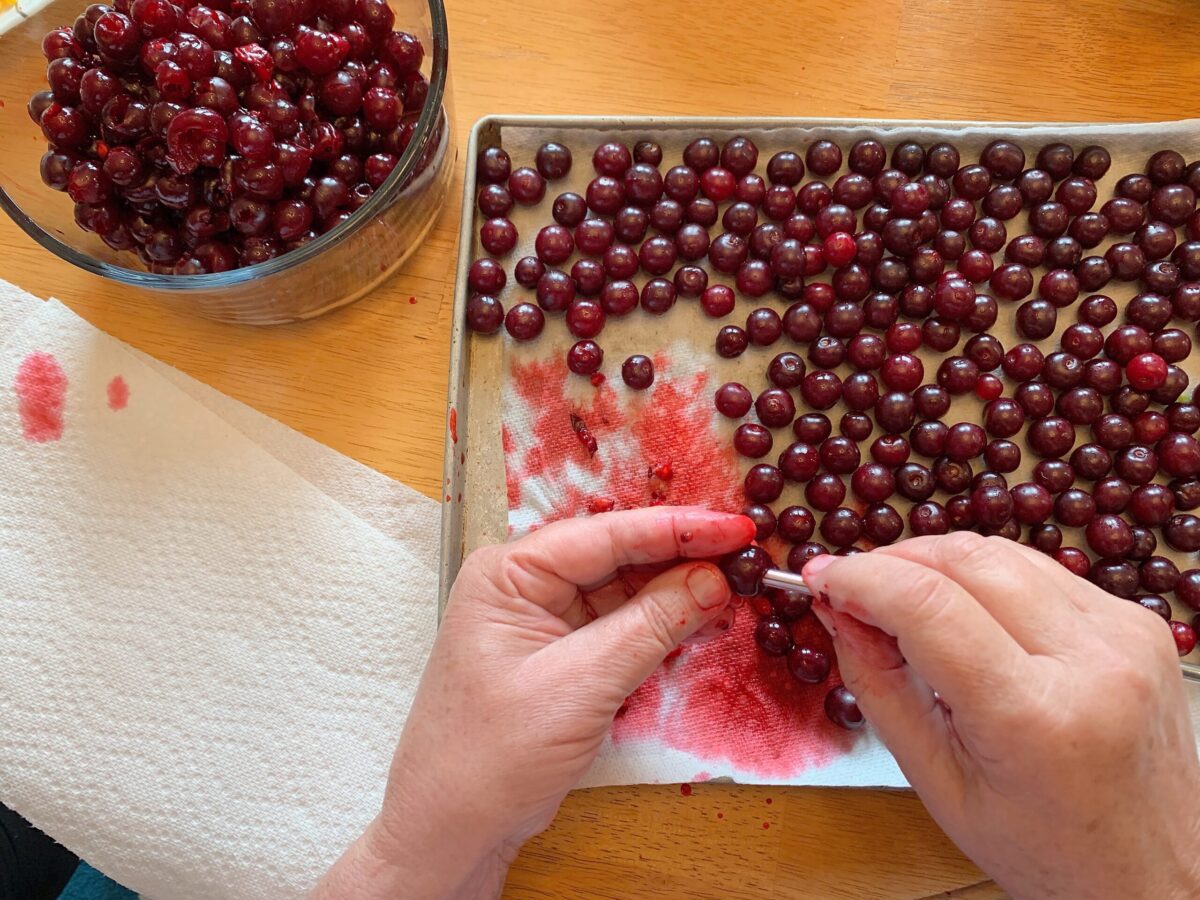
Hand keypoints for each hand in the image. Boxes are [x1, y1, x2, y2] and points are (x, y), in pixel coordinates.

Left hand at [313, 507, 751, 898]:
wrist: (452, 830)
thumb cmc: (490, 756)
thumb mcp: (580, 684)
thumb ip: (650, 626)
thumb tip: (714, 581)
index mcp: (510, 573)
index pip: (607, 534)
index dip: (679, 529)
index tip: (737, 530)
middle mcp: (525, 586)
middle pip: (618, 555)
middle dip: (682, 556)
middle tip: (747, 556)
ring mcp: (543, 622)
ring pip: (624, 590)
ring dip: (676, 591)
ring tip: (735, 586)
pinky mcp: (561, 658)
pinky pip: (619, 626)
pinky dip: (660, 625)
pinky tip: (699, 620)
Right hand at [802, 533, 1199, 899]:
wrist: (1153, 874)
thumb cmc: (1048, 850)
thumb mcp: (939, 783)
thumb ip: (879, 686)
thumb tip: (837, 610)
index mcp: (1036, 718)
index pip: (927, 605)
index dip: (860, 577)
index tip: (820, 577)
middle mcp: (1092, 663)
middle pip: (966, 559)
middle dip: (893, 561)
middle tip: (850, 587)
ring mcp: (1124, 635)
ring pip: (1002, 552)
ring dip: (936, 563)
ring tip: (901, 602)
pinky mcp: (1138, 623)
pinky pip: (1040, 571)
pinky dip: (986, 578)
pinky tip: (964, 613)